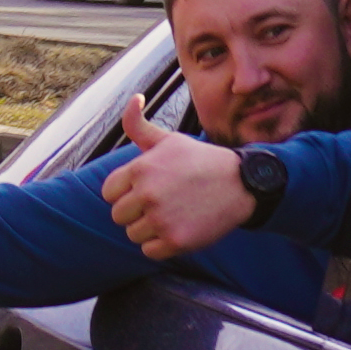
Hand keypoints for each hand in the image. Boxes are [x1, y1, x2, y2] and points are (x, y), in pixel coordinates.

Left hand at [100, 95, 256, 259]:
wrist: (240, 183)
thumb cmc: (200, 161)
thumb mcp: (168, 139)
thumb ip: (139, 125)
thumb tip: (133, 98)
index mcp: (141, 169)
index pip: (109, 193)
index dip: (125, 192)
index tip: (146, 189)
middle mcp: (148, 194)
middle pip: (119, 216)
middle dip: (135, 212)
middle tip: (160, 203)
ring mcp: (162, 219)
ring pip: (133, 235)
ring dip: (148, 229)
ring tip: (171, 215)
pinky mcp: (176, 241)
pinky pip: (150, 251)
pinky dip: (161, 245)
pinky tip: (178, 228)